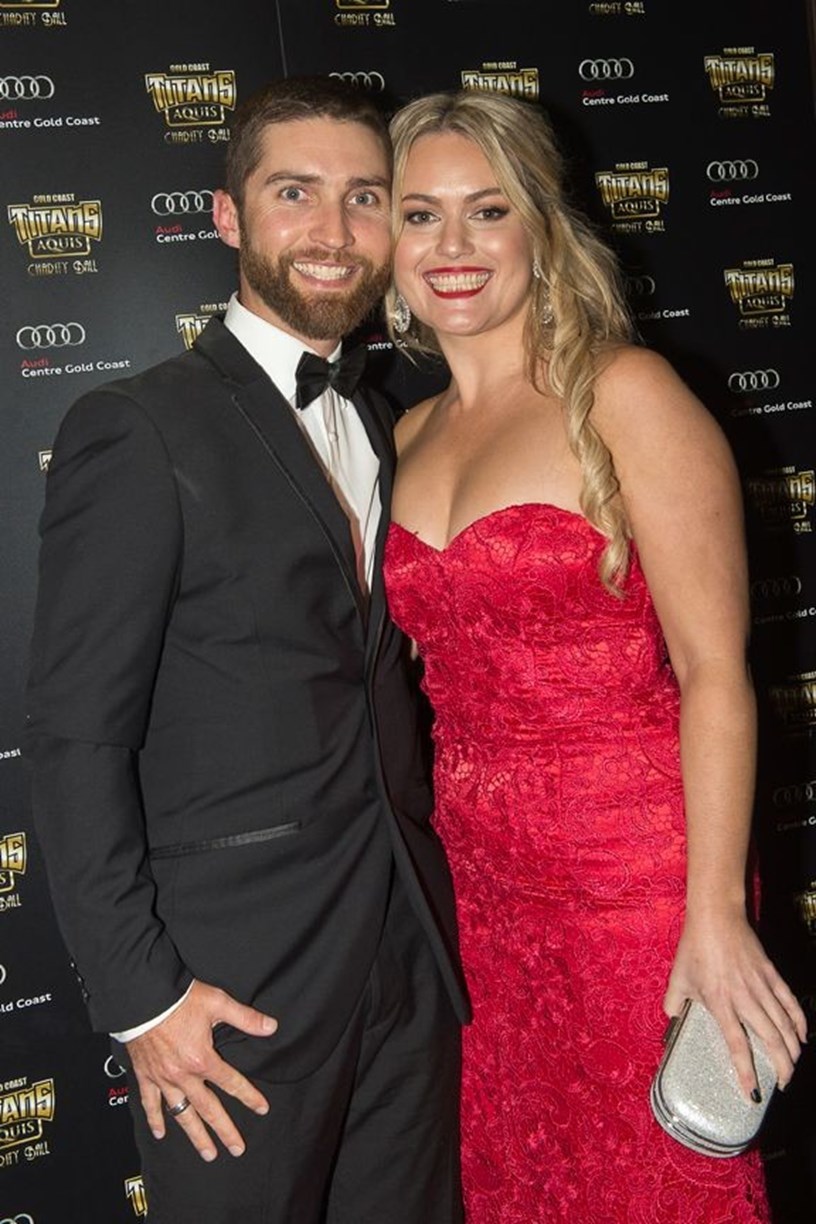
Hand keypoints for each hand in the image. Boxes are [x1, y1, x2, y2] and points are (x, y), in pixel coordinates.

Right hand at [126, 980, 276, 1160]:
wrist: (142, 998)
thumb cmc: (179, 999)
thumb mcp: (217, 1003)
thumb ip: (245, 1018)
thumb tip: (271, 1026)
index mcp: (202, 1059)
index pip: (231, 1083)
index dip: (249, 1097)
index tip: (262, 1109)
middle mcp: (183, 1075)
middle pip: (208, 1109)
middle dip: (225, 1130)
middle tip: (237, 1148)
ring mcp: (163, 1078)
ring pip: (181, 1114)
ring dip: (195, 1135)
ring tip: (207, 1153)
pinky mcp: (145, 1075)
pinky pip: (150, 1103)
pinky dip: (155, 1119)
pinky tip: (161, 1133)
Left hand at [664, 912, 806, 1100]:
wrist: (716, 916)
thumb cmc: (694, 947)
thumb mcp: (678, 977)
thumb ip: (674, 1002)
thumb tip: (670, 1018)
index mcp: (720, 1001)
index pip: (737, 1044)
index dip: (746, 1072)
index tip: (753, 1093)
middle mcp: (744, 997)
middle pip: (771, 1039)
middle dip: (781, 1067)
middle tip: (782, 1084)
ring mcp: (761, 985)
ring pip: (784, 1024)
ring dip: (792, 1049)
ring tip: (792, 1067)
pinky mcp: (771, 973)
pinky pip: (790, 1002)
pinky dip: (799, 1021)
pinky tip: (802, 1036)